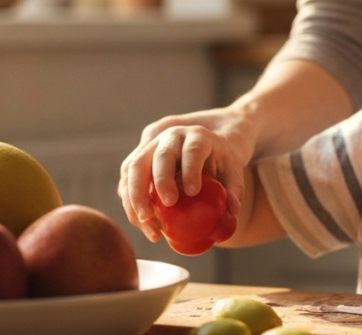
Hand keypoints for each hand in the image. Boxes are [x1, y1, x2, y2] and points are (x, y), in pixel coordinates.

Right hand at [117, 106, 256, 241]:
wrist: (204, 149)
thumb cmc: (221, 162)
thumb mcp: (234, 171)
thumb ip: (235, 189)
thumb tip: (231, 211)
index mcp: (197, 136)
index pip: (192, 150)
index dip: (191, 169)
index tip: (193, 192)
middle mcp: (170, 138)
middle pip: (159, 156)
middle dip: (161, 181)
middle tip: (168, 205)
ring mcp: (150, 148)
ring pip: (134, 168)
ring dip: (137, 198)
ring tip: (149, 225)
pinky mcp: (136, 162)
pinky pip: (127, 181)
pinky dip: (130, 203)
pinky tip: (142, 223)